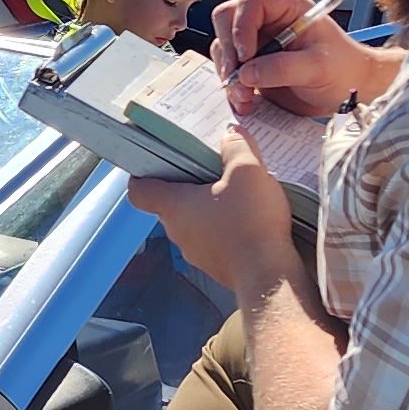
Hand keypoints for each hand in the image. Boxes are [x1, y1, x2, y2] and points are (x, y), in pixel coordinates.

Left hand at [126, 122, 311, 310]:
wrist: (269, 274)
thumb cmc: (250, 221)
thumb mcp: (248, 171)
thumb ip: (236, 146)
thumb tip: (230, 134)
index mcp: (174, 206)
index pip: (139, 191)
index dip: (142, 175)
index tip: (156, 165)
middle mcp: (177, 232)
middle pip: (170, 204)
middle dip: (188, 187)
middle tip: (211, 170)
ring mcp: (196, 252)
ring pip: (193, 223)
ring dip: (209, 209)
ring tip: (236, 195)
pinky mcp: (216, 266)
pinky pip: (213, 241)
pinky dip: (225, 230)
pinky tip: (249, 220)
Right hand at [213, 0, 390, 119]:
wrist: (351, 90)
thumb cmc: (344, 69)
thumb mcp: (318, 67)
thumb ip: (283, 68)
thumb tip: (247, 73)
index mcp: (287, 7)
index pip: (249, 5)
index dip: (241, 29)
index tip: (246, 57)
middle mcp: (268, 20)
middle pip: (226, 21)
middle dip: (228, 53)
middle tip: (238, 80)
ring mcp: (258, 41)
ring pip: (223, 47)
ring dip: (228, 74)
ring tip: (246, 97)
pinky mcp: (254, 64)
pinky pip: (230, 69)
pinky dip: (232, 87)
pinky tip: (247, 101)